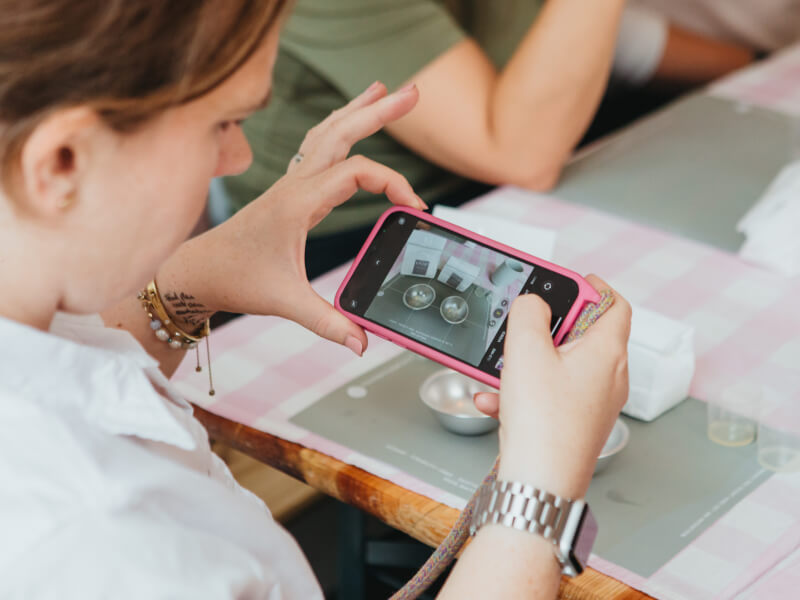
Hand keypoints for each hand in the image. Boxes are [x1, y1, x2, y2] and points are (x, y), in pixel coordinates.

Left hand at [158, 82, 425, 354]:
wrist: (200, 270)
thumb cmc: (237, 278)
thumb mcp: (285, 302)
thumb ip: (326, 322)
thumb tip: (360, 342)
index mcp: (299, 202)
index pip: (358, 172)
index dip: (393, 183)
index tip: (414, 207)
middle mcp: (296, 183)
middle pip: (342, 132)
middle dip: (380, 111)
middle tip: (414, 92)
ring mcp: (292, 181)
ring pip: (328, 132)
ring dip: (357, 110)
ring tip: (383, 89)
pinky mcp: (290, 188)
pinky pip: (318, 146)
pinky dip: (339, 127)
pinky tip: (348, 122)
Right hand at [475, 275, 630, 498]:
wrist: (540, 485)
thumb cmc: (543, 423)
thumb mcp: (526, 351)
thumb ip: (528, 313)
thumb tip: (534, 303)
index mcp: (607, 353)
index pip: (615, 304)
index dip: (592, 287)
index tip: (565, 282)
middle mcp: (608, 377)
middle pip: (583, 334)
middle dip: (546, 328)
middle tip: (522, 326)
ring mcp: (593, 403)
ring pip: (560, 366)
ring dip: (527, 362)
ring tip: (500, 368)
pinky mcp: (575, 424)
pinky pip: (550, 395)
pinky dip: (523, 391)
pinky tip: (494, 401)